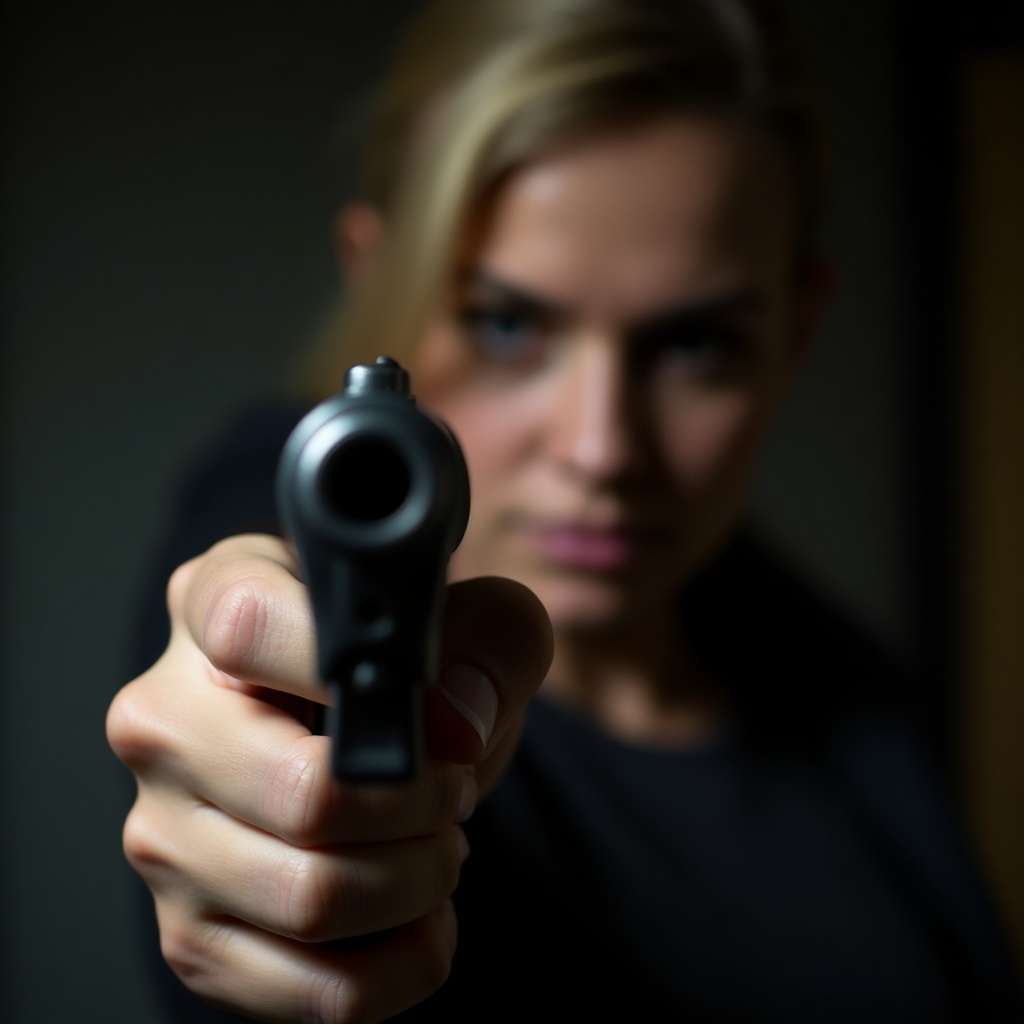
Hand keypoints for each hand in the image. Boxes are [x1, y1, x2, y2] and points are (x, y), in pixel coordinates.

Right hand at [106, 534, 551, 1022]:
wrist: (361, 736)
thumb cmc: (408, 667)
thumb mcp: (474, 618)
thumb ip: (488, 638)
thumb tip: (454, 725)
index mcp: (215, 604)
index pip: (248, 628)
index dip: (358, 678)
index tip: (436, 715)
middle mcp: (166, 717)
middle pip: (302, 794)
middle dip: (421, 807)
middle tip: (450, 789)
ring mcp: (163, 833)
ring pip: (313, 899)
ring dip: (419, 881)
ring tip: (438, 842)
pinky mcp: (192, 934)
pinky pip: (315, 992)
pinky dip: (403, 963)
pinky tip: (418, 913)